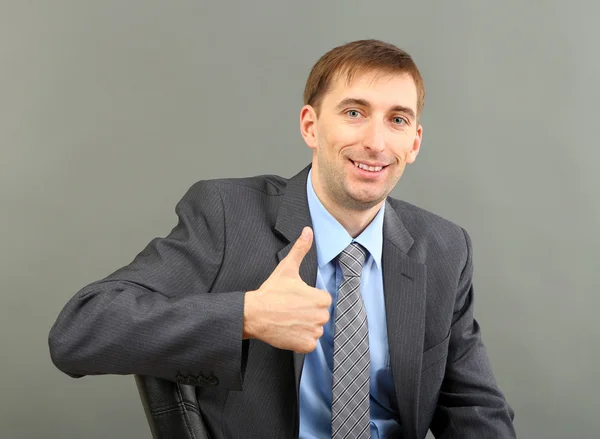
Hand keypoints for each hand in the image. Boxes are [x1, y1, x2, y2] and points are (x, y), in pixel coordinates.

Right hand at [243, 226, 331, 352]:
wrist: (254, 314)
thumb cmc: (271, 292)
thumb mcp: (287, 268)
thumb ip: (301, 249)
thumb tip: (308, 231)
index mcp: (320, 298)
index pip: (323, 300)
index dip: (309, 299)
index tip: (296, 299)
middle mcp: (320, 316)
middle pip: (320, 315)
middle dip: (308, 313)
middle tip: (291, 309)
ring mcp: (313, 332)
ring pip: (315, 329)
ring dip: (305, 327)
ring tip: (289, 319)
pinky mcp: (305, 345)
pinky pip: (309, 344)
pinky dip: (301, 340)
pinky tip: (289, 331)